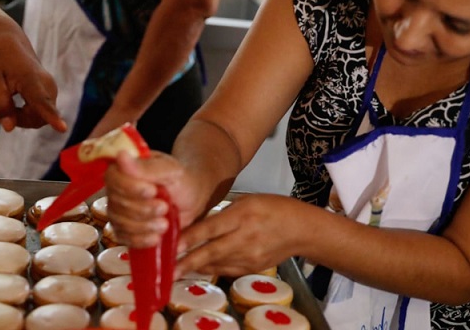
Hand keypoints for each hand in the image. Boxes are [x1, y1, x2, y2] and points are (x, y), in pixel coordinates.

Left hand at [0, 32, 66, 131]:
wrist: (8, 44)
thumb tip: (9, 128)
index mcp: (30, 78)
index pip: (41, 101)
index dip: (51, 116)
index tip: (63, 129)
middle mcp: (47, 85)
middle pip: (37, 117)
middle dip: (17, 120)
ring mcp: (52, 90)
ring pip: (39, 118)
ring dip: (20, 118)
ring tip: (2, 105)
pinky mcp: (51, 94)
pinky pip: (41, 114)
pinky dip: (25, 114)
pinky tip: (12, 105)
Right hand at [104, 151, 205, 247]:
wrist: (191, 198)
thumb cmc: (181, 179)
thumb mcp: (170, 170)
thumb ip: (147, 167)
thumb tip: (121, 156)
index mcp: (124, 168)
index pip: (113, 178)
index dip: (130, 188)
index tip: (152, 191)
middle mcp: (116, 189)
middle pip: (117, 203)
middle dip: (143, 209)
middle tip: (165, 207)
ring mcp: (118, 210)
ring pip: (120, 222)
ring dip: (144, 226)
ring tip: (165, 223)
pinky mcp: (124, 229)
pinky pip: (124, 238)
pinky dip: (141, 240)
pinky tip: (156, 237)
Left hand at [174, 194, 308, 278]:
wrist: (301, 229)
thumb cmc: (274, 209)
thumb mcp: (247, 201)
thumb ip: (222, 214)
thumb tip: (196, 225)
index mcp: (244, 215)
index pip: (212, 228)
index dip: (190, 238)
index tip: (172, 244)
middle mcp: (246, 238)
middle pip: (212, 251)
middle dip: (187, 261)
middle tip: (168, 268)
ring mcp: (250, 256)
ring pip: (216, 264)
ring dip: (195, 266)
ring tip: (175, 268)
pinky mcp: (252, 268)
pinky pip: (226, 270)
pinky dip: (210, 268)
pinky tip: (197, 267)